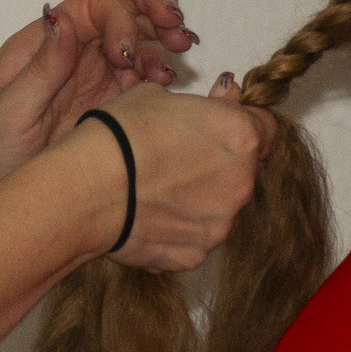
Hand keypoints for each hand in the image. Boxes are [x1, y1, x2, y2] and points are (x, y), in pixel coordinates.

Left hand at [0, 0, 197, 215]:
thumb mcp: (8, 114)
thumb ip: (40, 69)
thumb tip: (62, 17)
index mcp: (42, 44)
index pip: (91, 6)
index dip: (118, 16)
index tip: (127, 52)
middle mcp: (72, 53)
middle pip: (120, 7)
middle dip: (153, 6)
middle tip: (179, 25)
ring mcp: (94, 78)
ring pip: (139, 39)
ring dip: (164, 39)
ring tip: (182, 55)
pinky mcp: (112, 106)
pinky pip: (144, 78)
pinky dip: (161, 72)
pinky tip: (170, 84)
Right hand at [79, 75, 275, 272]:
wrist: (84, 189)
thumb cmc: (119, 133)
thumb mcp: (159, 96)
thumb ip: (206, 104)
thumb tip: (226, 98)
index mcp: (240, 136)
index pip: (266, 128)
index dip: (243, 123)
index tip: (221, 124)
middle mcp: (240, 183)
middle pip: (243, 170)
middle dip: (218, 162)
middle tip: (176, 155)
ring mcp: (220, 224)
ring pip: (219, 206)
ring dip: (199, 197)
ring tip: (154, 188)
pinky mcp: (195, 255)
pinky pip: (194, 237)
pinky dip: (177, 227)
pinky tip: (146, 214)